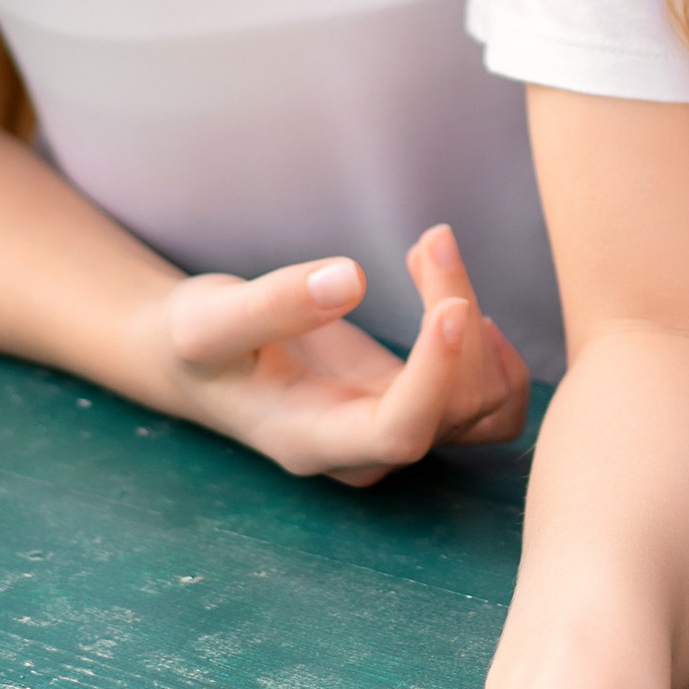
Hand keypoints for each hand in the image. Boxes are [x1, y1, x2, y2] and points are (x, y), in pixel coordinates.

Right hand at [148, 221, 528, 480]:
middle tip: (429, 237)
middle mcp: (364, 451)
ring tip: (431, 248)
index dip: (436, 378)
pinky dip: (490, 348)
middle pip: (454, 409)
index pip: (400, 434)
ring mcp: (394, 431)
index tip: (449, 304)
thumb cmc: (198, 339)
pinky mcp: (413, 404)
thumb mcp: (211, 317)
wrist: (198, 356)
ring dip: (477, 325)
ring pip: (484, 403)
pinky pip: (487, 397)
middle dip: (455, 317)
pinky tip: (452, 295)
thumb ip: (274, 304)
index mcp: (312, 441)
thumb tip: (351, 279)